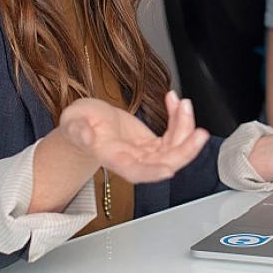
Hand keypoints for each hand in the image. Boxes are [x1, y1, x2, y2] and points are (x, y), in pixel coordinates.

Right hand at [59, 91, 208, 183]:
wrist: (86, 123)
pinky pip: (172, 134)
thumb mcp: (72, 122)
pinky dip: (178, 118)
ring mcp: (145, 152)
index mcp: (113, 158)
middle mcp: (132, 159)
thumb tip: (85, 136)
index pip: (135, 171)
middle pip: (164, 162)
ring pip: (174, 148)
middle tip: (200, 134)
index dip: (153, 172)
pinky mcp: (152, 142)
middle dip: (185, 150)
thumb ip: (77, 130)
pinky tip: (175, 101)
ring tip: (183, 103)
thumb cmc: (78, 125)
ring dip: (185, 128)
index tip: (170, 169)